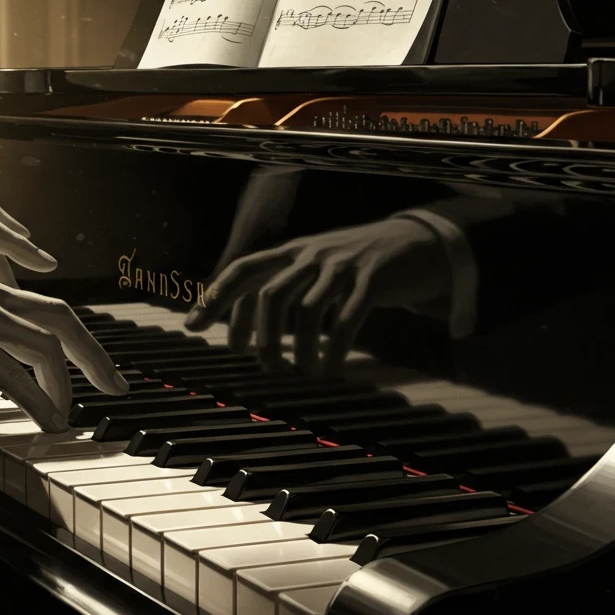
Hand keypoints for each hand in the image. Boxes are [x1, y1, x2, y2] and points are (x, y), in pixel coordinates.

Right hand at [0, 246, 128, 431]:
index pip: (40, 311)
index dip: (71, 340)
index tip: (89, 367)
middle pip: (60, 319)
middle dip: (94, 355)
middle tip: (116, 387)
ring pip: (44, 343)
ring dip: (67, 384)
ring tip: (74, 416)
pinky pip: (10, 370)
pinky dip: (37, 399)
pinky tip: (50, 422)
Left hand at [184, 218, 451, 374]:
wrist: (421, 242)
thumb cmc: (362, 264)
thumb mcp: (319, 266)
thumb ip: (287, 284)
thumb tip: (248, 321)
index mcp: (294, 251)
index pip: (244, 270)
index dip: (216, 296)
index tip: (193, 326)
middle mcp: (312, 254)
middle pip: (270, 294)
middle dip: (261, 336)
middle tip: (265, 366)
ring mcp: (343, 265)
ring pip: (305, 309)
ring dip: (299, 348)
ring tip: (303, 372)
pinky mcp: (373, 279)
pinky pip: (346, 319)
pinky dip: (334, 349)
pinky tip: (329, 369)